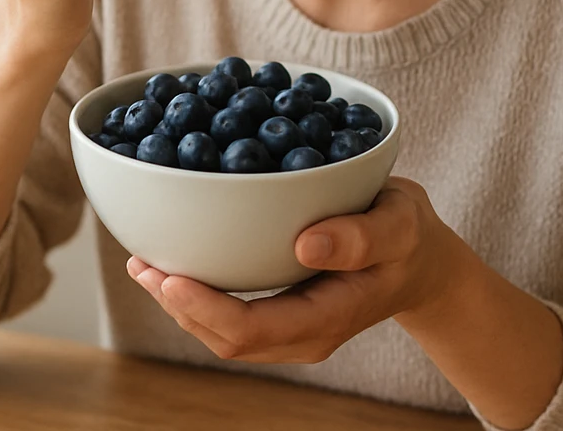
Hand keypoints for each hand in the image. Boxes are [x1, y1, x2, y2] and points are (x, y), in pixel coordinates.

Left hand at [126, 177, 466, 362]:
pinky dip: (196, 293)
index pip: (253, 329)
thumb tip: (305, 244)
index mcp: (328, 318)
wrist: (420, 260)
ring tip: (143, 263)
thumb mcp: (400, 224)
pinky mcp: (280, 312)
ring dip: (179, 302)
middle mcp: (302, 334)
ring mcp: (289, 328)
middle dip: (178, 306)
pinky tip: (173, 263)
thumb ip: (361, 237)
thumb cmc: (409, 237)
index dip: (204, 309)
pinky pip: (230, 314)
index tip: (169, 276)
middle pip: (226, 339)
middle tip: (142, 264)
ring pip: (221, 332)